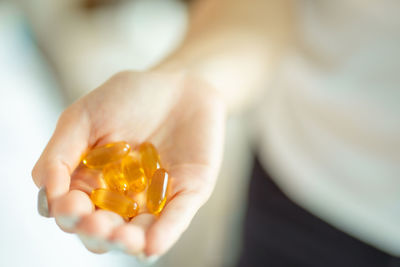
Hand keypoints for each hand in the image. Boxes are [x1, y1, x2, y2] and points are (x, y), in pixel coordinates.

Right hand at [32, 71, 225, 256]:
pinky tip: (151, 245)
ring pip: (138, 233)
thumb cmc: (130, 97)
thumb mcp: (84, 116)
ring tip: (123, 239)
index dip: (69, 213)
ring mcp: (155, 199)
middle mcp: (122, 198)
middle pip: (104, 230)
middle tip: (97, 225)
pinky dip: (164, 234)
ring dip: (127, 242)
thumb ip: (61, 152)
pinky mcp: (187, 193)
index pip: (75, 210)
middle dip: (97, 233)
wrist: (180, 84)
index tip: (70, 205)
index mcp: (93, 182)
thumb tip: (45, 191)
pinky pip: (175, 219)